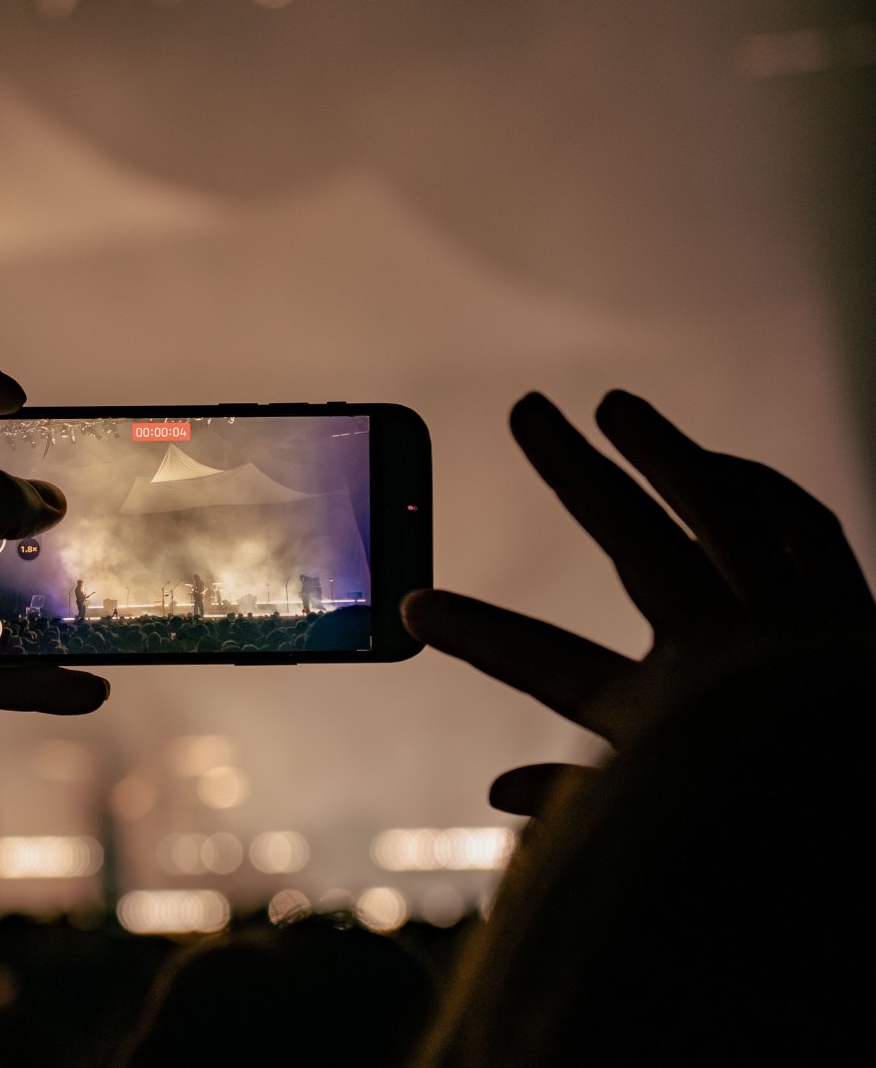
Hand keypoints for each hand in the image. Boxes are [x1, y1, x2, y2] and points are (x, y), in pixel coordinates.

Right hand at [402, 390, 873, 813]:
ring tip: (616, 405)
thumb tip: (498, 791)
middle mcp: (733, 655)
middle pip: (639, 543)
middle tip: (527, 410)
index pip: (548, 665)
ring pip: (726, 512)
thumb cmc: (786, 842)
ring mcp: (801, 626)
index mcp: (672, 720)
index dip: (475, 633)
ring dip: (665, 451)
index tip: (418, 607)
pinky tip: (717, 466)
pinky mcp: (857, 614)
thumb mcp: (671, 844)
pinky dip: (757, 488)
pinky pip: (804, 528)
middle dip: (573, 472)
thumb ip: (580, 810)